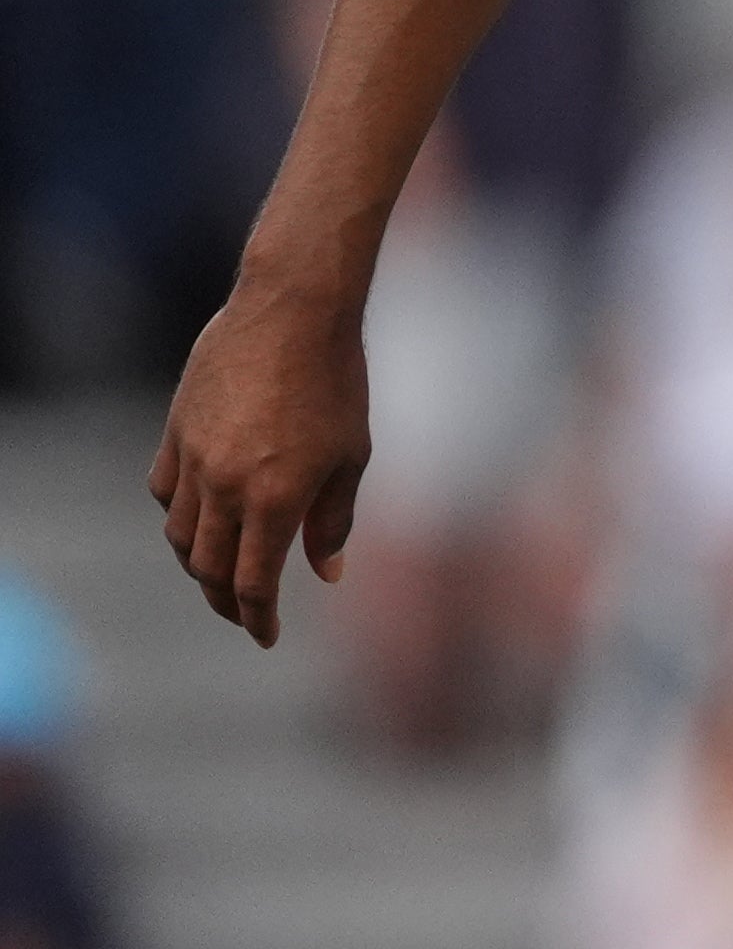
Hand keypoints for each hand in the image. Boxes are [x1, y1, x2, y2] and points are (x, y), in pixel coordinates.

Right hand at [152, 230, 371, 645]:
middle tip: (245, 615)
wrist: (293, 312)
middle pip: (209, 568)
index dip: (257, 617)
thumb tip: (327, 574)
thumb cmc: (338, 382)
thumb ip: (333, 521)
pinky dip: (179, 516)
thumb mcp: (352, 456)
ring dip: (198, 564)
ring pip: (180, 535)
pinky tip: (198, 521)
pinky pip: (164, 491)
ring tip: (221, 575)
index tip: (266, 636)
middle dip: (226, 602)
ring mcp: (193, 459)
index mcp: (274, 499)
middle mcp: (225, 487)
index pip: (253, 582)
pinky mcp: (174, 432)